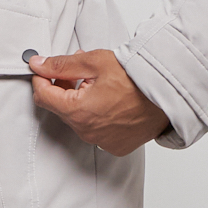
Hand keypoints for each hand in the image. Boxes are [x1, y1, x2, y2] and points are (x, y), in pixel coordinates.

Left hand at [27, 50, 170, 155]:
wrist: (169, 94)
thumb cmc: (137, 78)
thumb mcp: (94, 62)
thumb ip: (62, 65)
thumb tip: (39, 65)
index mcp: (77, 111)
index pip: (43, 96)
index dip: (41, 79)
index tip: (45, 69)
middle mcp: (86, 131)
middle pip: (61, 108)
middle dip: (64, 87)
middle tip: (80, 70)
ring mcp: (101, 141)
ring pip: (78, 119)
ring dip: (81, 101)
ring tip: (100, 84)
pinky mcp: (115, 145)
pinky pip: (96, 130)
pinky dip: (97, 115)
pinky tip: (111, 101)